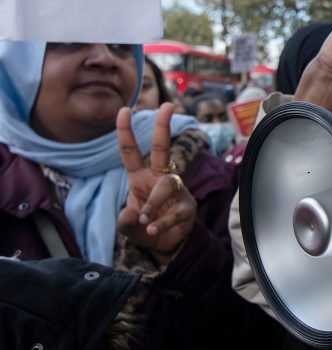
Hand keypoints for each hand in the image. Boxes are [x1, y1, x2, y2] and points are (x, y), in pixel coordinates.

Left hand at [116, 103, 197, 265]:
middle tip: (167, 105)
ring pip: (166, 185)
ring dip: (153, 202)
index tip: (125, 110)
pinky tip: (154, 230)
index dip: (125, 131)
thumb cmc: (145, 228)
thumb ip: (126, 221)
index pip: (131, 152)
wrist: (165, 244)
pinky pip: (176, 210)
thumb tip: (134, 214)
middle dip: (163, 126)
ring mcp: (176, 190)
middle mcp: (158, 178)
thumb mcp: (128, 227)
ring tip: (145, 219)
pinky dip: (163, 222)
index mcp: (140, 178)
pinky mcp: (187, 206)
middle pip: (162, 148)